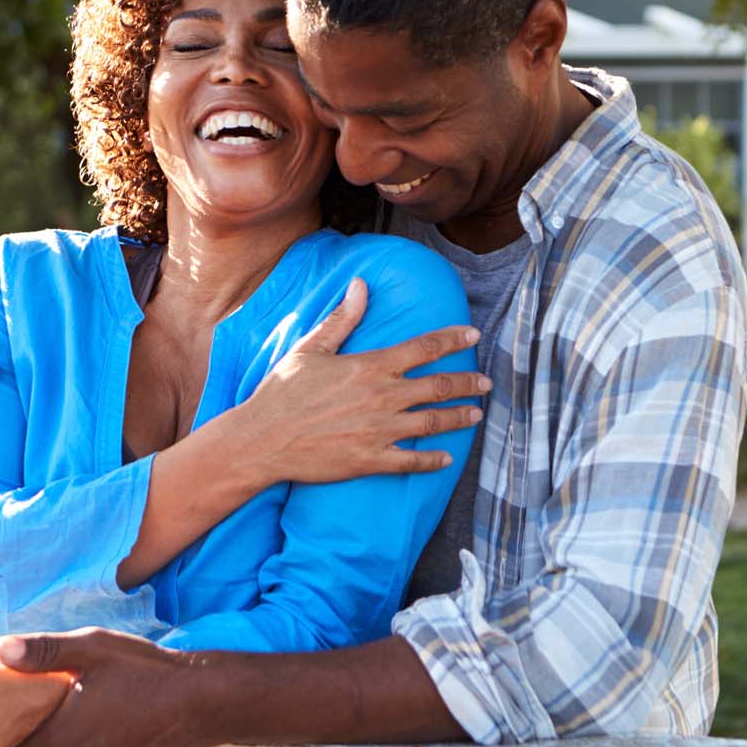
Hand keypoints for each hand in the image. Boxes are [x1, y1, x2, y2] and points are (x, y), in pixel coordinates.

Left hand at [0, 629, 215, 746]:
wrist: (203, 700)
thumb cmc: (146, 671)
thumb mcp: (91, 647)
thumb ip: (41, 652)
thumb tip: (0, 649)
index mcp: (59, 741)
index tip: (25, 724)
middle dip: (45, 745)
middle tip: (66, 710)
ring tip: (97, 715)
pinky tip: (120, 729)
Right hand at [207, 277, 488, 485]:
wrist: (261, 440)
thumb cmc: (282, 392)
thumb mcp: (311, 348)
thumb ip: (343, 319)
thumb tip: (361, 285)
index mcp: (370, 366)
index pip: (423, 348)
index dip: (452, 339)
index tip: (473, 335)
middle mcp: (382, 398)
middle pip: (438, 387)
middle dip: (467, 383)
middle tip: (486, 382)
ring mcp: (379, 432)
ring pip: (432, 423)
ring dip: (459, 418)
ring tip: (476, 414)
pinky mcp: (371, 460)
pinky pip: (412, 461)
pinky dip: (433, 460)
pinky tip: (447, 458)